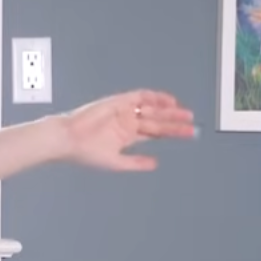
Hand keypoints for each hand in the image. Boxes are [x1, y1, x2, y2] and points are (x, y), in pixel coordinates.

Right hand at [56, 89, 198, 171]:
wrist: (68, 138)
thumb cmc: (84, 152)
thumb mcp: (116, 162)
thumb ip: (136, 162)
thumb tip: (155, 164)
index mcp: (126, 136)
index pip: (155, 133)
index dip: (171, 133)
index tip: (187, 134)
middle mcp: (127, 123)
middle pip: (157, 120)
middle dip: (175, 122)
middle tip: (192, 124)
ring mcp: (124, 111)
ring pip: (152, 109)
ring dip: (169, 111)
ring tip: (185, 114)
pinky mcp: (119, 102)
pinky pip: (140, 96)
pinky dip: (154, 97)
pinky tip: (168, 101)